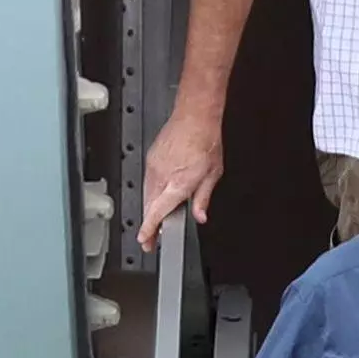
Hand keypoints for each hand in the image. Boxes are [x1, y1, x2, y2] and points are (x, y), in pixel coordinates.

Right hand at [139, 105, 222, 251]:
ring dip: (151, 208)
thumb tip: (200, 215)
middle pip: (150, 207)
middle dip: (149, 224)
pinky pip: (147, 181)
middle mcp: (162, 176)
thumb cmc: (206, 141)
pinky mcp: (150, 159)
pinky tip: (160, 194)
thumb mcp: (213, 174)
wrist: (195, 117)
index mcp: (178, 183)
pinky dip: (152, 192)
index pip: (158, 212)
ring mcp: (154, 167)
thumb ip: (203, 199)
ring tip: (157, 218)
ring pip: (147, 194)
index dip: (149, 229)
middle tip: (151, 238)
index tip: (145, 240)